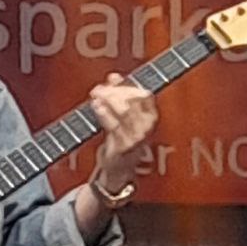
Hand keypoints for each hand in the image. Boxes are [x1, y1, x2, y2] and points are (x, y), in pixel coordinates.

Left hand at [90, 73, 158, 190]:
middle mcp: (147, 126)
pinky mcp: (123, 146)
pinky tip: (96, 107)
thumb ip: (120, 95)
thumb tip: (114, 77)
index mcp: (151, 116)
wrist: (120, 168)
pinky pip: (113, 125)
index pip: (144, 94)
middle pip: (132, 100)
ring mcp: (136, 137)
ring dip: (107, 100)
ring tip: (96, 96)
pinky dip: (104, 113)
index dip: (127, 85)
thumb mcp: (125, 116)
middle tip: (99, 89)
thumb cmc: (123, 140)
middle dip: (113, 91)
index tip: (113, 79)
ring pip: (123, 110)